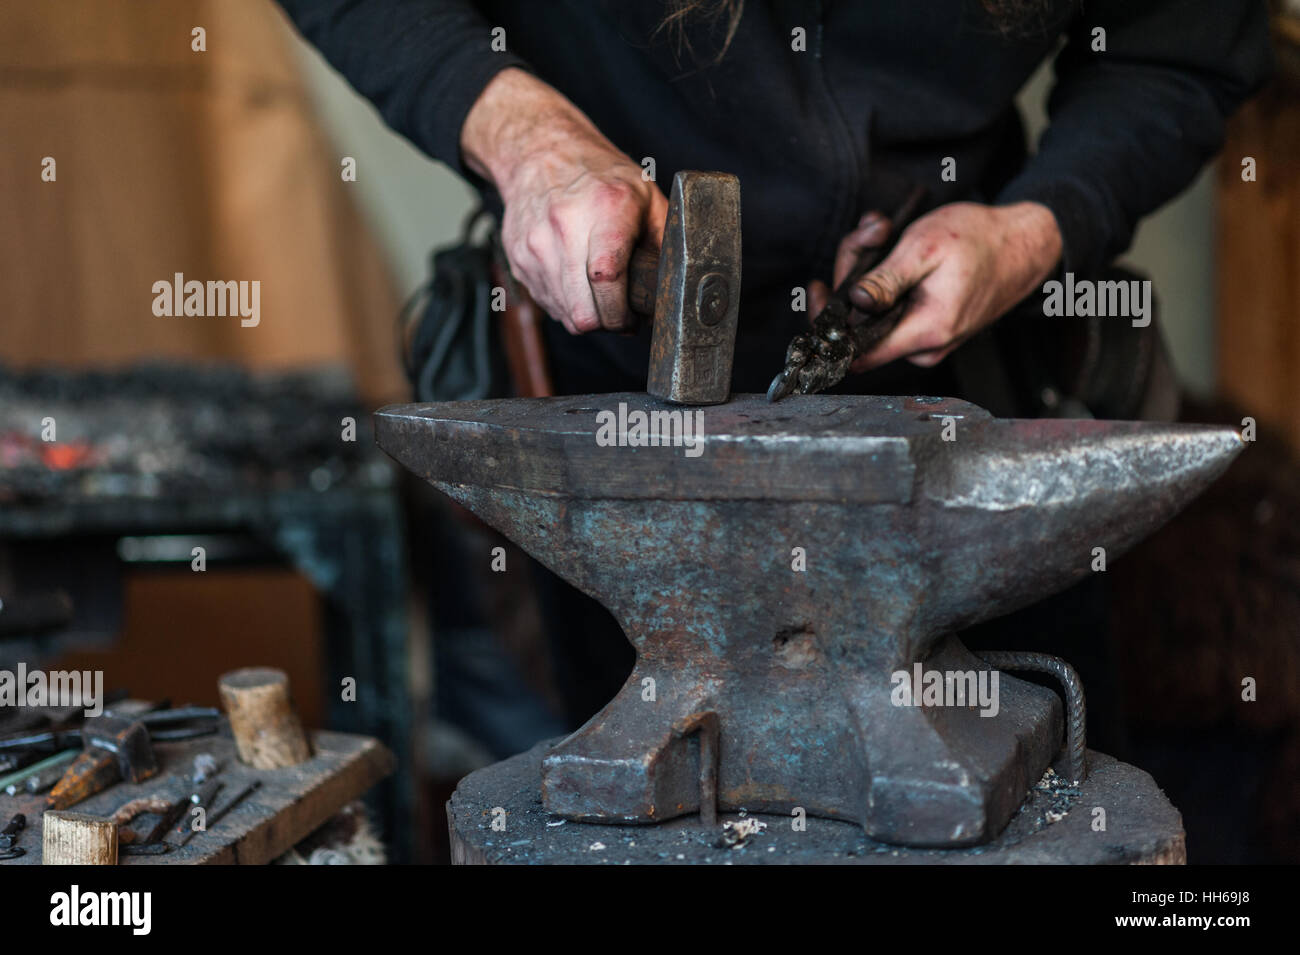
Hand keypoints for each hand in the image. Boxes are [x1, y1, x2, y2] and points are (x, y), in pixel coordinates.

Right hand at [461, 68, 667, 333]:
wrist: (539, 153)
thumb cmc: (600, 176)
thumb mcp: (646, 197)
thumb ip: (666, 242)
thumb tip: (679, 289)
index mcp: (606, 207)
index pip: (607, 279)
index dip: (622, 313)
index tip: (633, 319)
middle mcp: (565, 226)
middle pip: (583, 310)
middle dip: (607, 323)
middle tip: (620, 315)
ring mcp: (536, 244)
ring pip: (564, 314)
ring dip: (587, 316)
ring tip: (600, 297)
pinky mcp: (519, 258)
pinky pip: (547, 303)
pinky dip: (566, 303)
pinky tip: (577, 283)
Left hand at [810, 202, 1062, 370]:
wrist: (1025, 244)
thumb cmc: (980, 239)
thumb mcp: (925, 248)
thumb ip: (886, 280)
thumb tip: (852, 303)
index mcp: (925, 332)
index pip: (856, 355)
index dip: (828, 327)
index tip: (817, 291)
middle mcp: (924, 346)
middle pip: (859, 325)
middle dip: (851, 274)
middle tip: (870, 233)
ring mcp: (926, 339)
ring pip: (873, 313)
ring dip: (867, 269)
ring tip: (884, 230)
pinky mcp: (927, 326)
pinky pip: (890, 308)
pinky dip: (884, 276)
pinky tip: (892, 243)